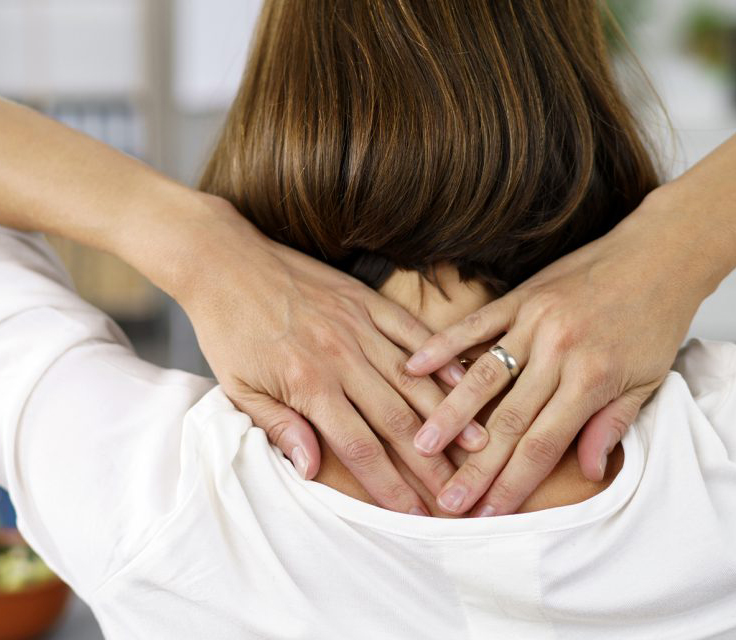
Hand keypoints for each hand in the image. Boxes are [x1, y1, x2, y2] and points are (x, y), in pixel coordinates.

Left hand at [172, 196, 486, 514]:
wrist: (226, 262)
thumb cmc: (229, 328)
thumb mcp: (237, 386)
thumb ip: (278, 427)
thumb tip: (310, 469)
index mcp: (308, 384)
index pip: (360, 446)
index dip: (390, 485)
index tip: (413, 514)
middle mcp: (341, 357)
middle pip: (398, 420)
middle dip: (431, 463)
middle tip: (457, 492)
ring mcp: (358, 325)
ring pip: (413, 379)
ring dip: (448, 414)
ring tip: (477, 445)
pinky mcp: (365, 300)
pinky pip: (411, 331)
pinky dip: (439, 356)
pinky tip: (462, 379)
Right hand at [404, 188, 718, 515]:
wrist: (657, 255)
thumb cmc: (653, 320)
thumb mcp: (648, 380)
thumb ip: (612, 424)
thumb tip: (588, 470)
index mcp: (591, 378)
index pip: (544, 443)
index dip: (513, 481)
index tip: (488, 511)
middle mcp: (557, 352)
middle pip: (508, 419)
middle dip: (475, 464)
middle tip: (447, 498)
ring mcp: (534, 321)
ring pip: (483, 375)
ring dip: (450, 413)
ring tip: (422, 444)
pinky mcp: (519, 297)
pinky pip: (475, 325)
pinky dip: (444, 346)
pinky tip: (414, 366)